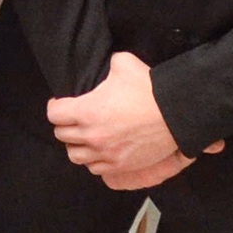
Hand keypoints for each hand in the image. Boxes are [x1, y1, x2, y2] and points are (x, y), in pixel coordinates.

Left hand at [47, 51, 220, 190]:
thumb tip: (107, 63)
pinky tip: (99, 151)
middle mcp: (92, 136)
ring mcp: (105, 154)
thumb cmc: (150, 89)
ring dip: (76, 145)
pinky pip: (94, 169)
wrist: (178, 115)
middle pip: (61, 134)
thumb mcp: (124, 64)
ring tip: (84, 137)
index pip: (54, 114)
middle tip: (74, 118)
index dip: (56, 106)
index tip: (62, 103)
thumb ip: (108, 63)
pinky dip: (93, 160)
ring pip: (74, 155)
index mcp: (87, 111)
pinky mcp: (120, 166)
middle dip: (65, 124)